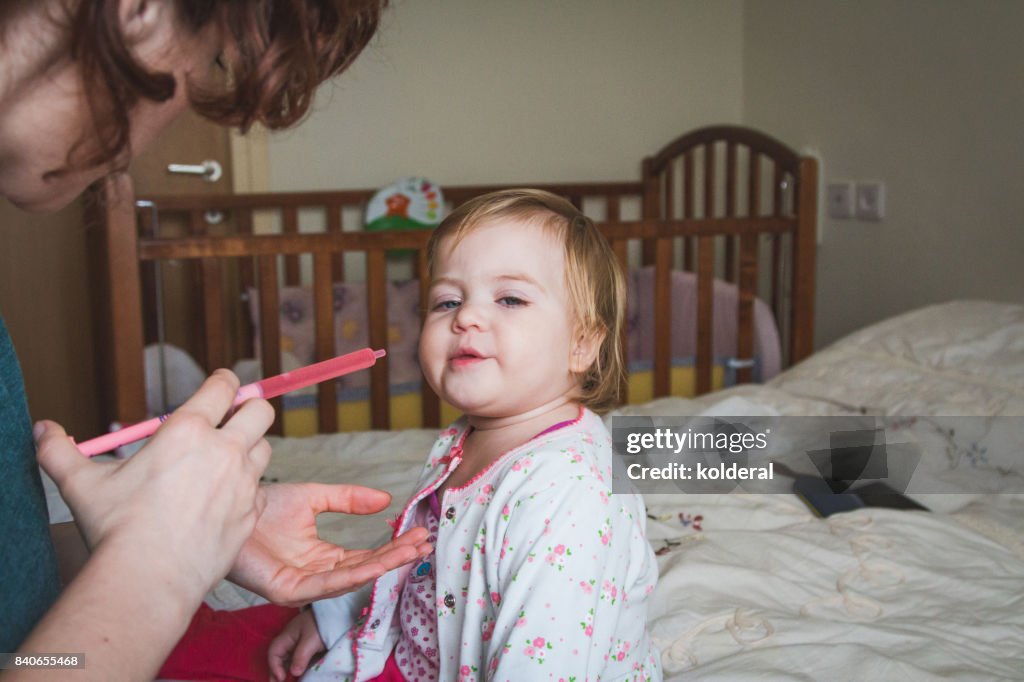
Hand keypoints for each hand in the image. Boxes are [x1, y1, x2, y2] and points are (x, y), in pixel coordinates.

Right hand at [37, 369, 273, 597]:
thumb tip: (43, 430)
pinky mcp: (252, 513)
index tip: (222, 386)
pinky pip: (261, 491)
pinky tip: (228, 499)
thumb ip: (61, 452)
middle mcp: (224, 450)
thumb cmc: (117, 528)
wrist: (148, 579)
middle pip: (260, 411)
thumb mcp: (82, 484)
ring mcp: (244, 483)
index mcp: (188, 431)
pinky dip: (249, 490)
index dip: (225, 382)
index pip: (223, 387)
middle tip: (234, 420)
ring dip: (251, 449)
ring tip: (228, 461)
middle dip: (250, 409)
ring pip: (266, 449)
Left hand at [229, 482, 431, 605]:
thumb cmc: (261, 506)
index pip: (366, 556)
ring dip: (383, 566)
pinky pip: (324, 586)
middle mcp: (315, 574)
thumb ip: (348, 499)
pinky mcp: (285, 591)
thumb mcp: (315, 497)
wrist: (227, 501)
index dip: (393, 546)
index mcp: (323, 557)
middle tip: (425, 544)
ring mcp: (302, 586)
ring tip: (410, 552)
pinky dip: (353, 575)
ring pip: (350, 580)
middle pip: (364, 570)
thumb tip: (386, 498)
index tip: (420, 533)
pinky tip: (375, 563)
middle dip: (396, 558)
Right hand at [268, 609, 323, 681]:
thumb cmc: (322, 624)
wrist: (338, 615)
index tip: (282, 678)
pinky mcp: (309, 649)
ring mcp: (300, 645)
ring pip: (288, 661)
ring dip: (287, 672)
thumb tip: (293, 673)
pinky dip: (297, 670)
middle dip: (277, 672)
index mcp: (287, 636)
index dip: (274, 666)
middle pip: (279, 658)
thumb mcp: (311, 640)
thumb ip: (301, 656)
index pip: (274, 652)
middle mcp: (291, 641)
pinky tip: (299, 677)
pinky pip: (299, 661)